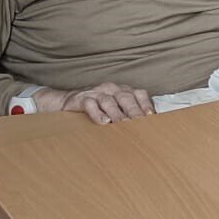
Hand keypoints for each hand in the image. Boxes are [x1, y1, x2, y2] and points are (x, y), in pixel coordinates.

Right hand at [37, 82, 154, 124]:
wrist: (66, 102)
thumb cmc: (96, 108)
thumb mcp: (114, 109)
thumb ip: (129, 115)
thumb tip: (149, 129)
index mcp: (122, 90)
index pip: (138, 93)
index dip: (145, 104)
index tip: (152, 117)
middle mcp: (111, 89)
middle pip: (126, 98)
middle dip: (134, 111)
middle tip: (141, 124)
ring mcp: (95, 93)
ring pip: (109, 101)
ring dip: (118, 114)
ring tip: (124, 125)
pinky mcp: (81, 99)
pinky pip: (90, 105)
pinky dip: (97, 113)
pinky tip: (103, 122)